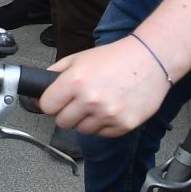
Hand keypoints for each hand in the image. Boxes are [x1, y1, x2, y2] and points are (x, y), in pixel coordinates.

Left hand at [37, 36, 173, 136]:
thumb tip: (39, 93)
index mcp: (75, 81)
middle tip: (79, 102)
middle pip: (62, 122)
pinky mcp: (123, 125)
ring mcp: (108, 114)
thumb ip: (56, 73)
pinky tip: (112, 108)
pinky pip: (102, 134)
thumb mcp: (80, 58)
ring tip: (99, 103)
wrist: (151, 59)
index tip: (56, 101)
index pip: (47, 106)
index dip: (50, 103)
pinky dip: (104, 125)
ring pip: (82, 130)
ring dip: (86, 120)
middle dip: (67, 113)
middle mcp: (90, 99)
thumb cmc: (116, 57)